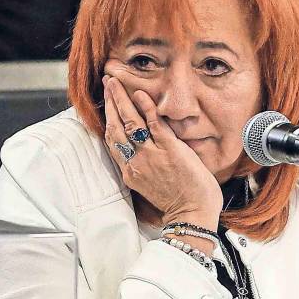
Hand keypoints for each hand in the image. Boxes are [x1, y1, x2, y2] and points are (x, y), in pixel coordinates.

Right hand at [102, 76, 222, 229]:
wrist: (192, 215)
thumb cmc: (177, 204)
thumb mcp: (150, 186)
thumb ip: (143, 167)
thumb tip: (142, 151)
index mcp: (130, 172)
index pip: (113, 140)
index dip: (108, 118)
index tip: (106, 103)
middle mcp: (136, 162)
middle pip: (116, 126)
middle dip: (110, 102)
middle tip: (107, 83)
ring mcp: (152, 155)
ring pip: (131, 122)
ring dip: (122, 99)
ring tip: (116, 82)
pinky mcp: (170, 150)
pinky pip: (155, 124)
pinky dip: (146, 107)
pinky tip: (140, 94)